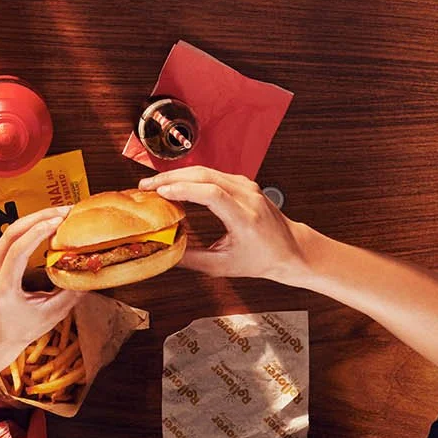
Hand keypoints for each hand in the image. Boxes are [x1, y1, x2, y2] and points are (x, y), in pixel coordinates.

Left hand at [0, 206, 82, 359]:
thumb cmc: (20, 329)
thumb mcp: (49, 316)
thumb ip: (69, 295)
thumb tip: (90, 274)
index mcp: (1, 288)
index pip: (17, 251)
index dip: (39, 232)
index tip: (60, 222)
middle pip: (12, 233)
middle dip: (40, 217)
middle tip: (66, 211)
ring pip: (10, 231)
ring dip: (35, 219)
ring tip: (61, 214)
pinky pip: (9, 236)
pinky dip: (29, 227)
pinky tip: (47, 223)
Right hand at [139, 167, 306, 282]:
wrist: (291, 249)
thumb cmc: (262, 259)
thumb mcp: (224, 266)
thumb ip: (192, 259)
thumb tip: (165, 252)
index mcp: (245, 218)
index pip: (212, 194)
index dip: (184, 190)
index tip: (160, 194)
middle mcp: (247, 196)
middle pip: (204, 176)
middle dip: (171, 178)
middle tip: (146, 187)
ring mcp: (246, 186)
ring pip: (206, 171)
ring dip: (177, 175)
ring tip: (154, 185)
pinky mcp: (242, 182)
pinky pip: (212, 173)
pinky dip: (189, 177)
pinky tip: (174, 184)